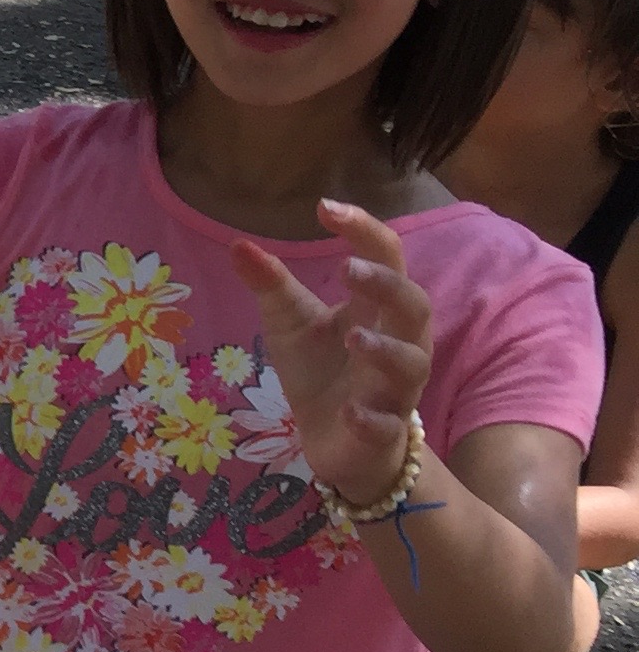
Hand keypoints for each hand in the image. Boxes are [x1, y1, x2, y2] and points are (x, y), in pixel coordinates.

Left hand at [230, 199, 431, 505]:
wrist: (337, 443)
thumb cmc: (322, 373)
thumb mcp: (290, 324)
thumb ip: (272, 286)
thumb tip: (237, 244)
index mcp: (377, 309)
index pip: (386, 258)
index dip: (363, 230)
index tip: (326, 208)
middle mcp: (399, 343)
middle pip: (414, 306)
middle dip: (387, 286)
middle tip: (346, 269)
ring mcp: (394, 390)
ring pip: (412, 364)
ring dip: (386, 349)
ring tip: (354, 336)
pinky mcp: (382, 433)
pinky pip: (388, 425)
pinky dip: (372, 417)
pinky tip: (351, 411)